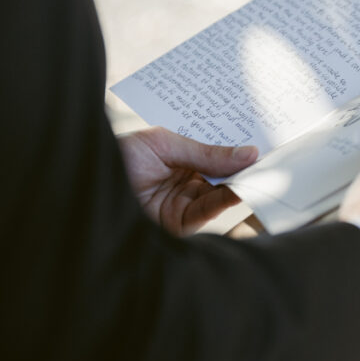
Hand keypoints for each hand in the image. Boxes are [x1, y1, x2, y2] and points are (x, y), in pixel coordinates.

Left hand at [118, 127, 257, 234]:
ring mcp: (183, 202)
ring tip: (262, 168)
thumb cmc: (117, 157)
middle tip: (271, 154)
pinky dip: (227, 199)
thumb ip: (206, 152)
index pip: (215, 150)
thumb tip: (249, 153)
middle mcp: (184, 179)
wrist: (85, 186)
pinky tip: (241, 186)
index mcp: (177, 156)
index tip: (263, 137)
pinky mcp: (181, 224)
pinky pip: (209, 211)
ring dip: (241, 182)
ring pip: (221, 193)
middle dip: (245, 165)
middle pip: (223, 173)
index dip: (238, 145)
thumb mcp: (164, 144)